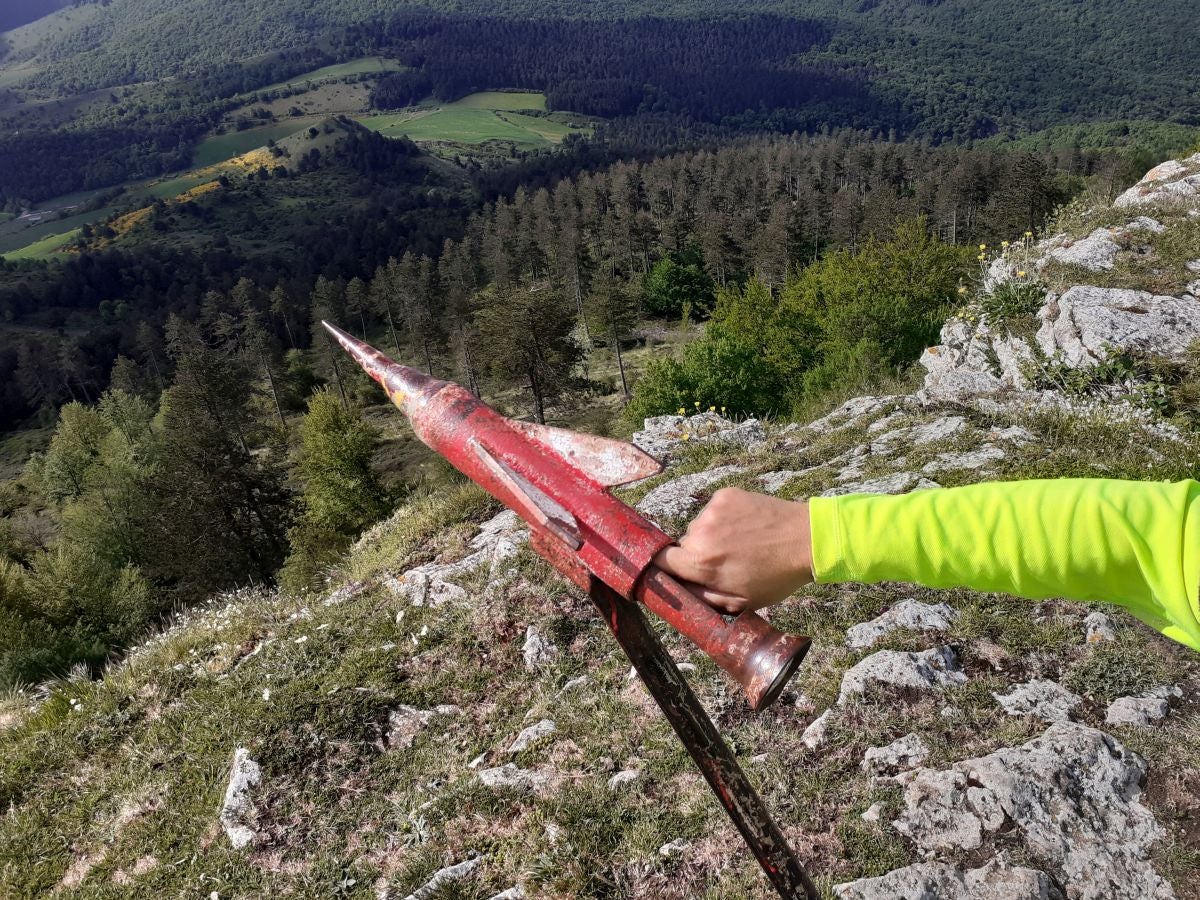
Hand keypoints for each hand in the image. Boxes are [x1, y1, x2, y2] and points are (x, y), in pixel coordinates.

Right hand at [652, 487, 813, 613]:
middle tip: (723, 562)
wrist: (806, 539)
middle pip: (683, 545)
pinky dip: (723, 519)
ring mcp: (713, 511)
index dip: (666, 567)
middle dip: (696, 555)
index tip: (676, 571)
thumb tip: (678, 591)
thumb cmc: (776, 576)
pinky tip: (745, 527)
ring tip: (740, 543)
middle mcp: (701, 533)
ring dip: (711, 536)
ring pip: (699, 527)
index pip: (660, 561)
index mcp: (700, 563)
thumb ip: (703, 598)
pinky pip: (713, 511)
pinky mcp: (725, 495)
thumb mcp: (740, 601)